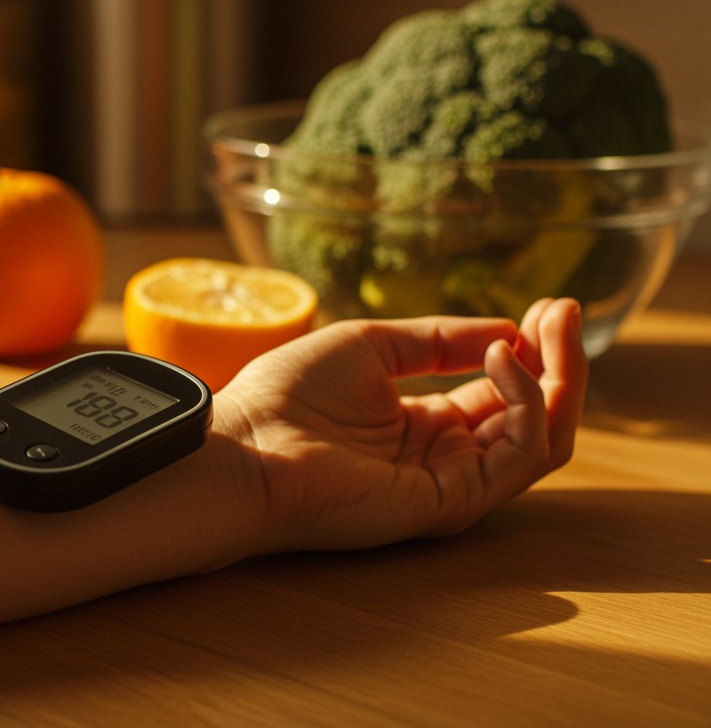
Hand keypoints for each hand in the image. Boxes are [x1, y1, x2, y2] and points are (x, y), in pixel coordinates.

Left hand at [212, 298, 586, 554]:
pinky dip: (526, 403)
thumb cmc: (286, 397)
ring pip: (542, 438)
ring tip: (553, 324)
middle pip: (533, 416)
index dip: (530, 349)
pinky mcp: (451, 503)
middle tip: (566, 309)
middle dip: (558, 359)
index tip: (548, 306)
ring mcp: (451, 485)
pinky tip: (503, 359)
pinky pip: (519, 455)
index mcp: (422, 426)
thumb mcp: (373, 346)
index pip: (502, 393)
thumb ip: (440, 340)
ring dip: (561, 377)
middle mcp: (444, 459)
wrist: (244, 448)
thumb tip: (508, 333)